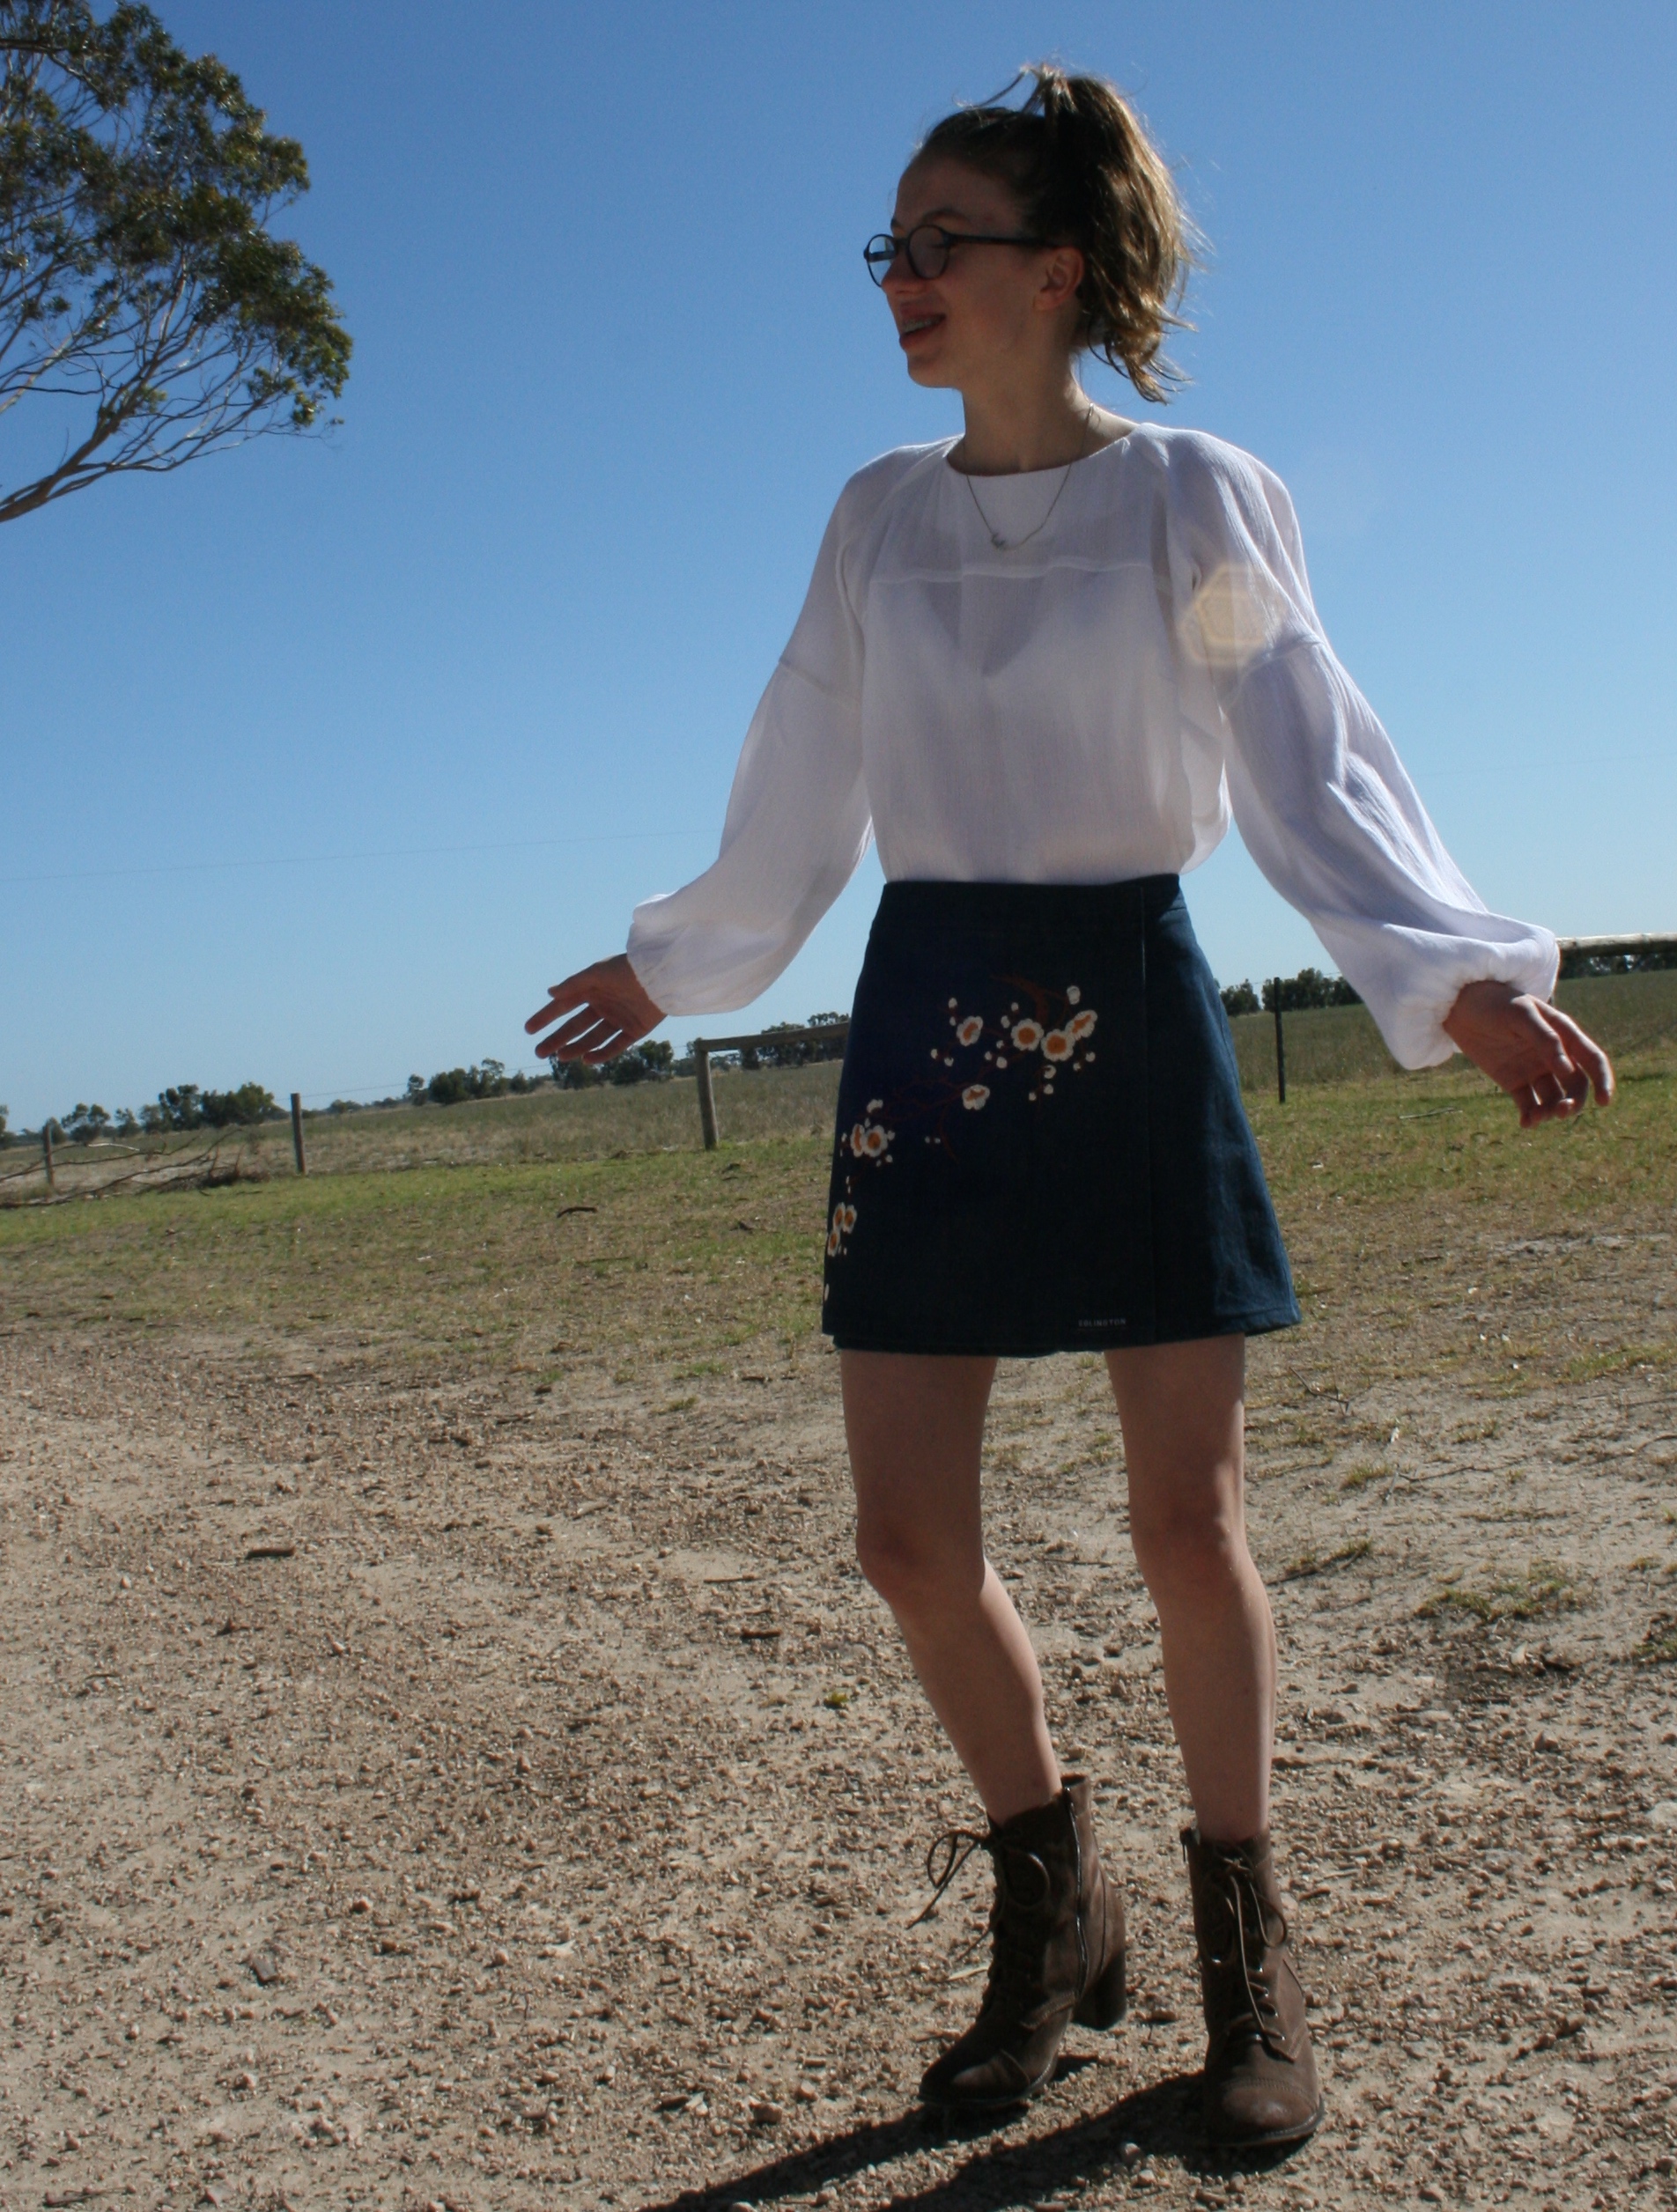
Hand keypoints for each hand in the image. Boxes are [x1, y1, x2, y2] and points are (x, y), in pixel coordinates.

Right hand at [525, 954, 664, 1064]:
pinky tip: (586, 1060)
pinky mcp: (635, 1031)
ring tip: (560, 1057)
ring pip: (593, 1038)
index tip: (528, 1029)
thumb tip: (549, 993)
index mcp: (592, 990)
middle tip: (539, 1052)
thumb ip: (574, 984)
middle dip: (557, 1039)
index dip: (546, 1017)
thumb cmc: (628, 968)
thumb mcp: (597, 973)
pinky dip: (602, 1054)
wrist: (663, 975)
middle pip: (575, 1027)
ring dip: (576, 1048)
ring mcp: (618, 1019)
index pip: (563, 1007)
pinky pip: (615, 1046)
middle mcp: (603, 1006)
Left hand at [1441, 980, 1613, 1128]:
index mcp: (1564, 1035)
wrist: (1460, 1005)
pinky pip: (1528, 1105)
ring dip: (1551, 1112)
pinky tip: (1526, 1123)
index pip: (1592, 1061)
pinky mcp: (1513, 1082)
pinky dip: (1531, 1117)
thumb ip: (1546, 1040)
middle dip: (1574, 1102)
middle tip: (1561, 1112)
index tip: (1604, 1102)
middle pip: (1575, 1086)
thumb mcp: (1522, 1015)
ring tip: (1536, 1117)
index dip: (1603, 1081)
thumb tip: (1568, 1071)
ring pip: (1552, 1099)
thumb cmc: (1496, 1002)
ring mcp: (1533, 1070)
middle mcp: (1553, 1055)